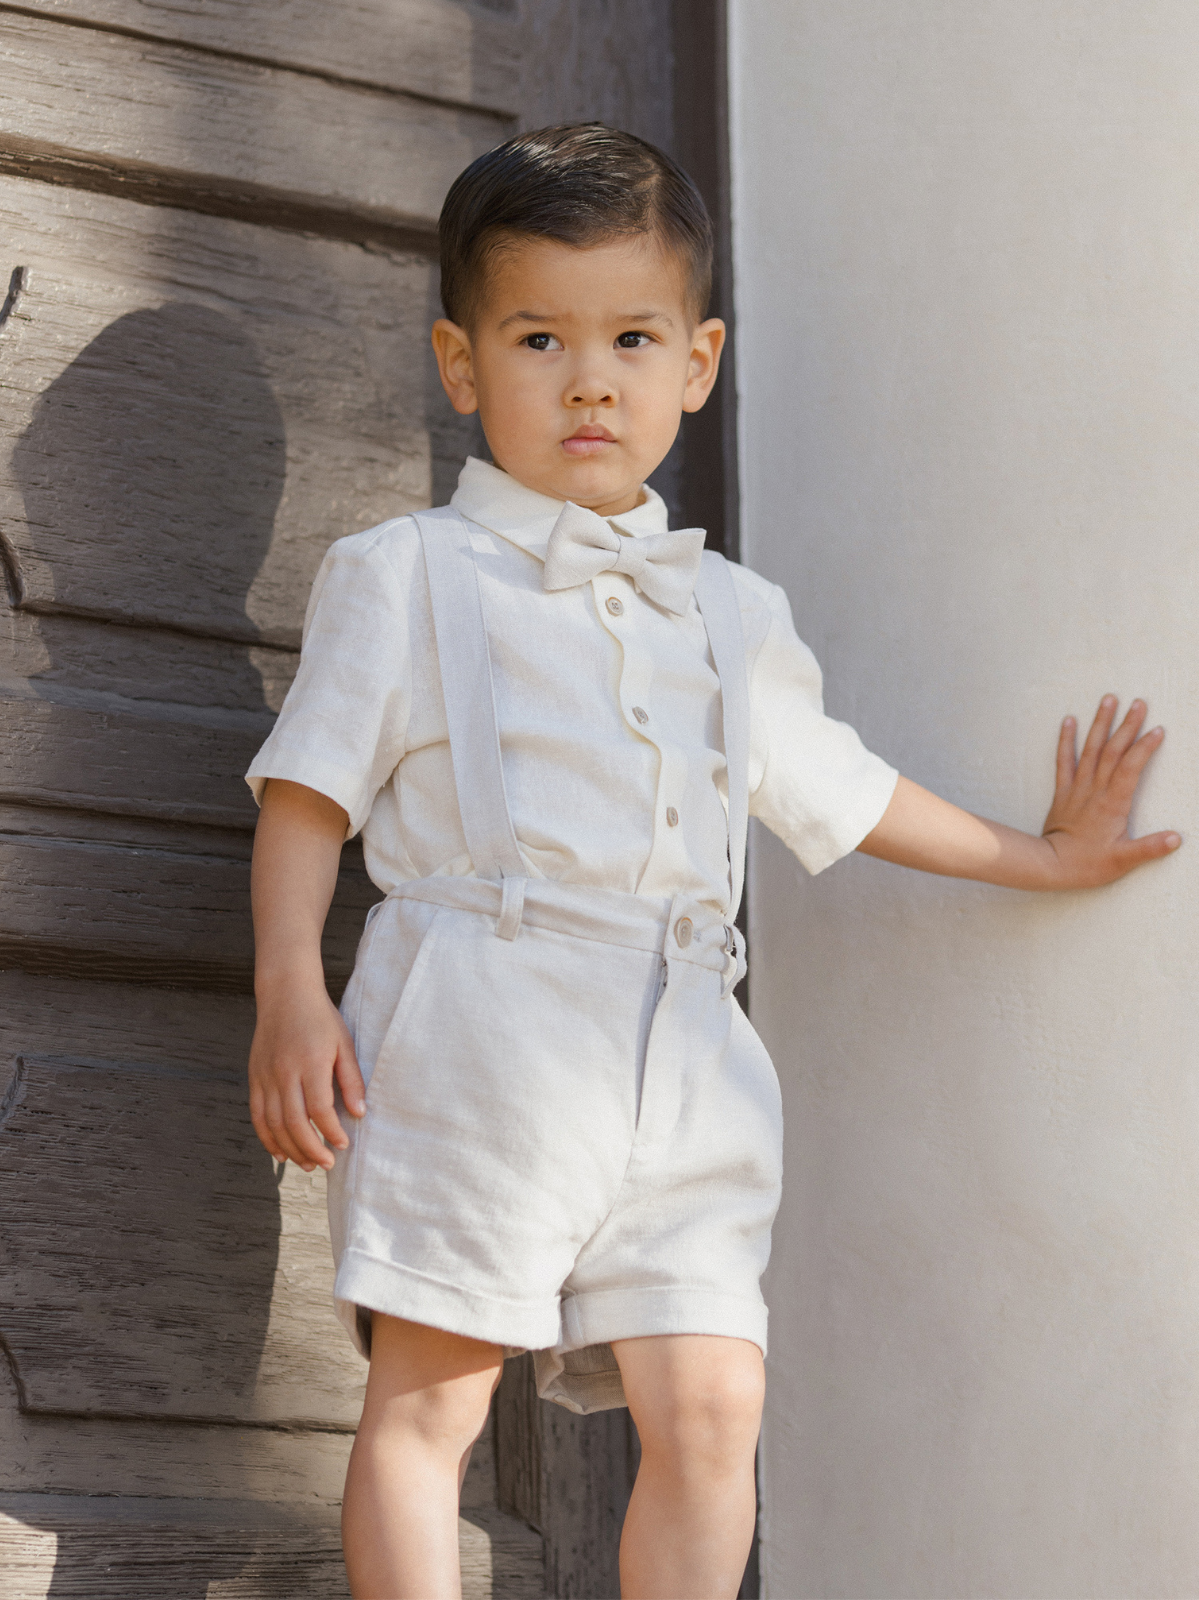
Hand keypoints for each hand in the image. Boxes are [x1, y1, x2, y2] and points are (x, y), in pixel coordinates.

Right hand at [248, 974, 366, 1171]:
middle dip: (311, 1149)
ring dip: (290, 1149)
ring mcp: (265, 1076)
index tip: (343, 1144)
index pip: (319, 1108)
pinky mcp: (254, 1077)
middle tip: (327, 1164)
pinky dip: (267, 1138)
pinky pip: (257, 1115)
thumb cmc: (320, 1019)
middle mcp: (284, 1072)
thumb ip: (351, 1080)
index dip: (331, 1131)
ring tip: (308, 1165)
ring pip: (273, 1123)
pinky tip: (281, 1153)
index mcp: (310, 1063)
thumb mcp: (344, 1044)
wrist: (285, 994)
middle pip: (294, 1122)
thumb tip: (359, 1114)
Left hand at [1041, 695, 1179, 887]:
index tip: (1157, 729)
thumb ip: (1150, 848)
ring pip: (1090, 749)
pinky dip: (1066, 740)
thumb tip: (1176, 838)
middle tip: (1138, 702)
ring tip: (1108, 699)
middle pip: (1113, 751)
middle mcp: (1095, 789)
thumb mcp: (1123, 860)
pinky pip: (1064, 760)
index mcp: (1113, 803)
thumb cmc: (1088, 864)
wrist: (1050, 865)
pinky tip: (1068, 720)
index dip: (1144, 748)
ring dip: (1100, 724)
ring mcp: (1078, 787)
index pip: (1131, 768)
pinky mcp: (1064, 791)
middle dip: (1127, 725)